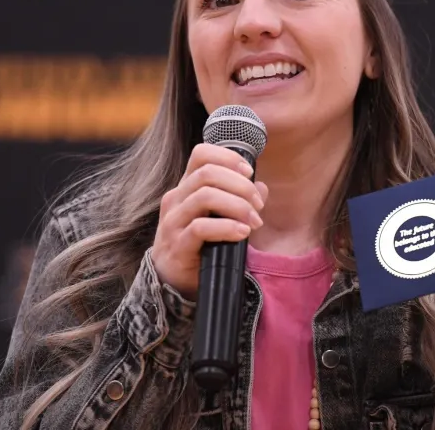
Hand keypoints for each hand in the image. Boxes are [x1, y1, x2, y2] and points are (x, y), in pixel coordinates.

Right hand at [151, 143, 267, 300]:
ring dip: (237, 206)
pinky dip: (227, 227)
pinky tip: (242, 233)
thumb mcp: (220, 216)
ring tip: (254, 221)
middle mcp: (176, 198)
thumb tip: (261, 187)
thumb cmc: (200, 244)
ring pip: (205, 195)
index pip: (201, 154)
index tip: (249, 172)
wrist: (173, 281)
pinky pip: (201, 227)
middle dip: (240, 185)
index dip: (228, 157)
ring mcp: (173, 221)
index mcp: (186, 187)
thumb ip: (240, 199)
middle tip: (258, 204)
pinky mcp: (177, 244)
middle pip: (207, 172)